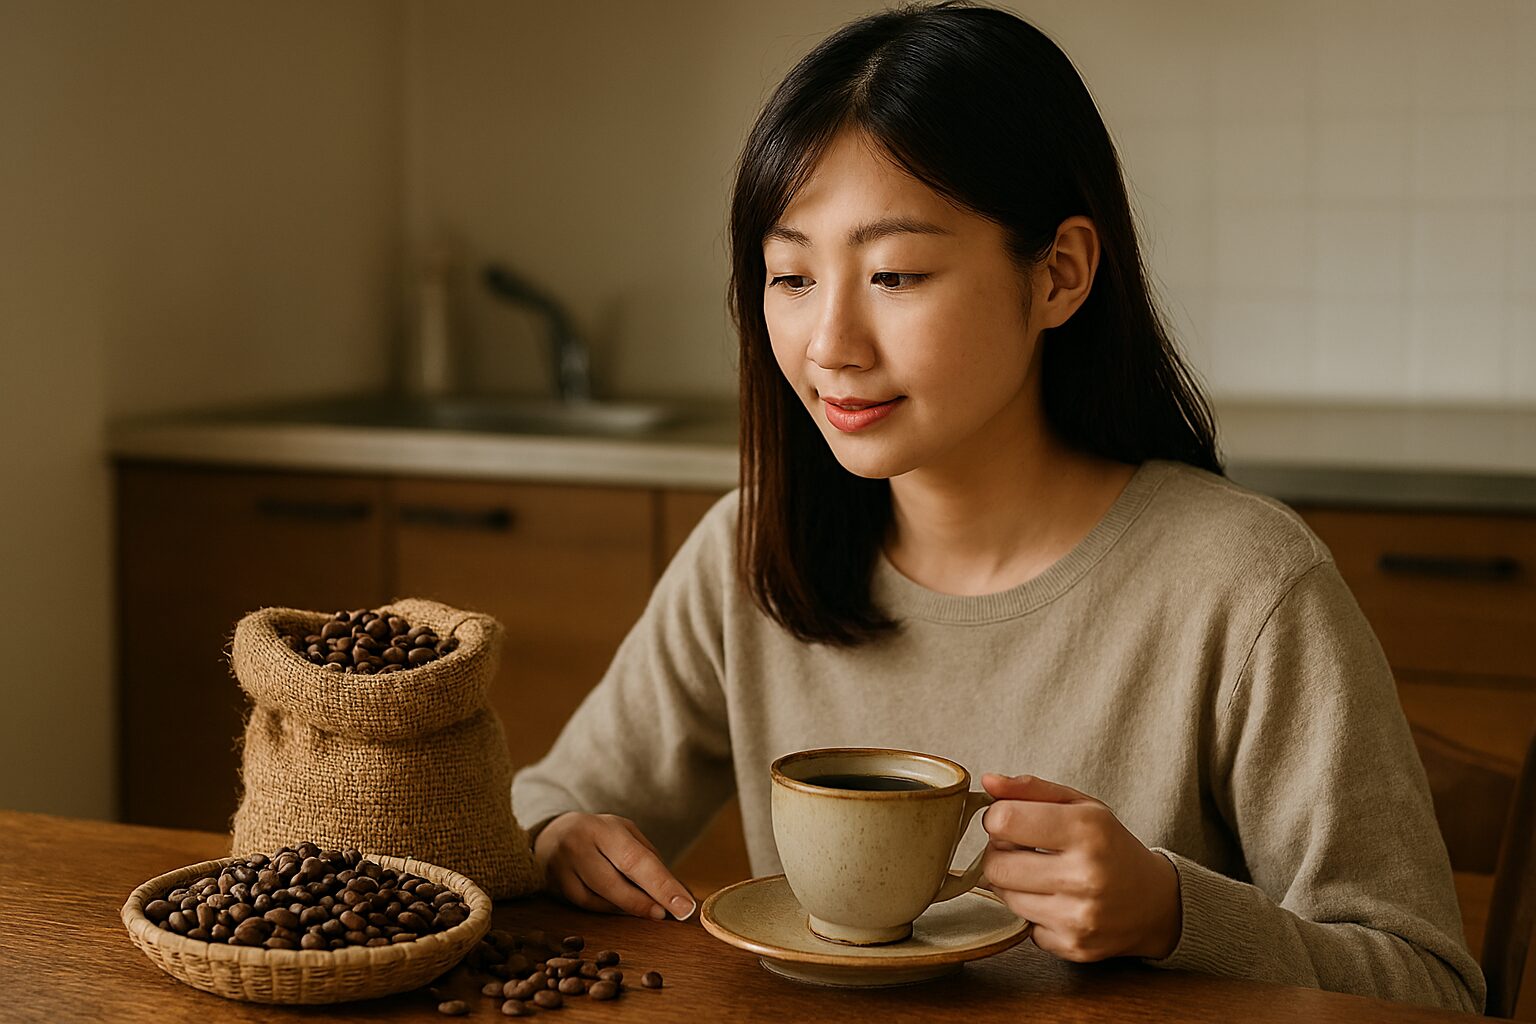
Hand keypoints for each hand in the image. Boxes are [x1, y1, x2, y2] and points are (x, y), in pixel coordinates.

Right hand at [533, 812, 697, 921]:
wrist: (551, 835)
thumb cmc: (600, 838)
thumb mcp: (625, 836)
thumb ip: (651, 862)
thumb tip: (683, 895)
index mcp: (604, 828)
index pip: (636, 859)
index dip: (662, 885)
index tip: (684, 905)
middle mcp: (579, 845)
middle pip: (614, 882)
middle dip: (645, 903)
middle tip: (670, 915)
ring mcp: (562, 867)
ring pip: (599, 898)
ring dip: (629, 910)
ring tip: (652, 912)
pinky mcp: (554, 886)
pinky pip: (586, 906)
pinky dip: (609, 910)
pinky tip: (623, 910)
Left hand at [979, 773, 1180, 961]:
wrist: (1155, 903)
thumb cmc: (1112, 847)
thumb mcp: (1081, 806)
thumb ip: (1031, 790)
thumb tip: (987, 782)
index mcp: (1086, 830)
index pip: (1003, 821)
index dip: (997, 818)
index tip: (1010, 820)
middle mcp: (1084, 875)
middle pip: (995, 864)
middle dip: (999, 853)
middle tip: (1021, 849)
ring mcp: (1078, 916)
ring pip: (1004, 896)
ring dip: (1013, 883)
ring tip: (1040, 874)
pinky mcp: (1073, 945)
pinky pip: (1023, 925)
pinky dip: (1032, 912)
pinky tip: (1055, 901)